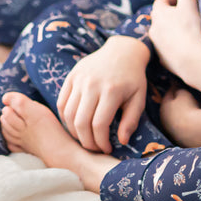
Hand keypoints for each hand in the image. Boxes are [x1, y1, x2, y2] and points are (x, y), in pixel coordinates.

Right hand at [56, 34, 150, 151]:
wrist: (122, 52)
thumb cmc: (133, 79)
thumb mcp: (138, 99)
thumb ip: (131, 121)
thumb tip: (121, 141)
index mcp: (111, 91)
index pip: (99, 124)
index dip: (101, 142)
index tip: (106, 149)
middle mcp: (92, 84)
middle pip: (80, 122)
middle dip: (86, 142)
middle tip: (94, 148)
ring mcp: (79, 79)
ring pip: (68, 114)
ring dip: (74, 132)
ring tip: (85, 138)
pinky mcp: (71, 77)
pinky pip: (61, 103)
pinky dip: (65, 118)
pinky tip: (75, 125)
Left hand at [149, 0, 200, 92]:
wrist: (192, 58)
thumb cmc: (191, 27)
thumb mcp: (189, 2)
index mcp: (158, 13)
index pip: (162, 1)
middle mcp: (153, 28)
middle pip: (161, 17)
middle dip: (172, 14)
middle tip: (187, 14)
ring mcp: (156, 45)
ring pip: (163, 33)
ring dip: (172, 30)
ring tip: (188, 31)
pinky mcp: (162, 59)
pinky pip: (167, 48)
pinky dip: (174, 45)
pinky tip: (186, 46)